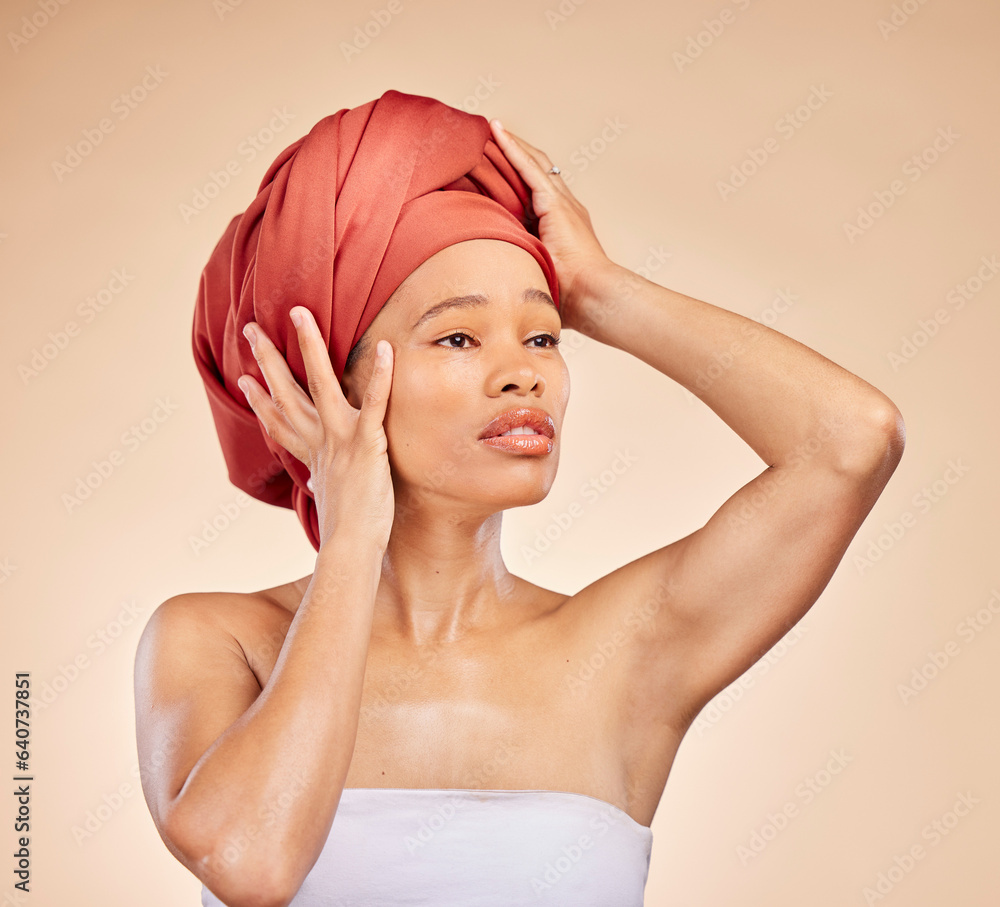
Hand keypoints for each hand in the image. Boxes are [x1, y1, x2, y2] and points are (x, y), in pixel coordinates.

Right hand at [237, 308, 394, 550]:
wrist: (352, 548)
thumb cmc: (348, 531)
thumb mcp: (330, 500)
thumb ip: (320, 482)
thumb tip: (310, 482)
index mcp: (312, 456)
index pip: (280, 421)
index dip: (261, 400)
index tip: (245, 380)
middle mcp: (320, 442)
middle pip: (287, 393)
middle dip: (269, 360)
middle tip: (251, 330)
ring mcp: (340, 439)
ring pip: (320, 384)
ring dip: (309, 347)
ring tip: (300, 314)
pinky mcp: (366, 443)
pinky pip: (374, 403)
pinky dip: (379, 376)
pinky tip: (386, 349)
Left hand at [489, 118, 615, 331]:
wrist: (593, 297)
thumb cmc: (570, 298)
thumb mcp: (537, 276)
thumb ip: (522, 269)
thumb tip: (495, 284)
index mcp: (558, 225)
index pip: (531, 192)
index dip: (513, 175)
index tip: (493, 164)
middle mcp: (563, 208)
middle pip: (532, 170)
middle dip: (511, 152)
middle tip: (486, 136)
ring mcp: (562, 204)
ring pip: (530, 164)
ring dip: (509, 144)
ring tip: (486, 127)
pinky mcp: (556, 204)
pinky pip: (530, 169)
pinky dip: (513, 149)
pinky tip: (496, 132)